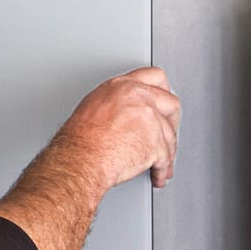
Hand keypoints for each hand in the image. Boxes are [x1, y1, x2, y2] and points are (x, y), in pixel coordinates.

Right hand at [55, 67, 179, 189]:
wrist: (80, 159)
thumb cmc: (79, 140)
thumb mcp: (92, 107)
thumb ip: (116, 103)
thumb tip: (125, 112)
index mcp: (121, 86)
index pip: (154, 77)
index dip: (163, 91)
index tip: (163, 102)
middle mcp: (138, 97)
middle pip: (171, 102)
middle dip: (172, 120)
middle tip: (166, 132)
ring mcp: (150, 119)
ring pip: (170, 134)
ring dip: (166, 150)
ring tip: (158, 162)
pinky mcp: (157, 142)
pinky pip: (166, 157)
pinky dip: (162, 168)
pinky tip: (157, 173)